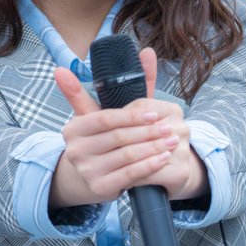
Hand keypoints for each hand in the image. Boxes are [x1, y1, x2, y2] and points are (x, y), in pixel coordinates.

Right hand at [50, 47, 208, 208]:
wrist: (87, 177)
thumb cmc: (99, 140)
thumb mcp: (98, 115)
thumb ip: (108, 86)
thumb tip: (118, 57)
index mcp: (73, 129)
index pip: (107, 118)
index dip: (133, 116)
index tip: (155, 113)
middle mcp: (75, 150)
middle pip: (120, 137)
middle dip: (148, 132)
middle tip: (171, 127)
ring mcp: (86, 171)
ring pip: (128, 156)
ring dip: (154, 148)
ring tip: (172, 141)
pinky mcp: (100, 188)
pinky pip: (130, 175)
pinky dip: (150, 165)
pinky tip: (163, 158)